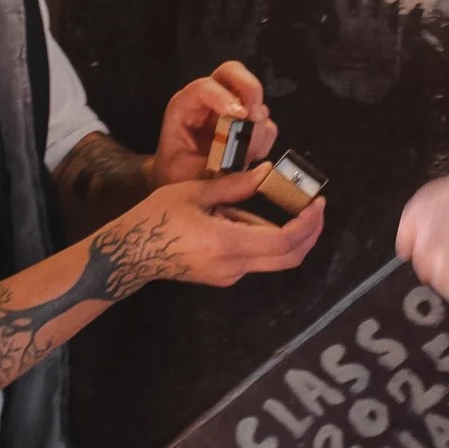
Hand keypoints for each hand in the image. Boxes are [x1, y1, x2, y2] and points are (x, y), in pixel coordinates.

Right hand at [142, 165, 323, 285]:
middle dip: (309, 233)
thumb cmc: (157, 217)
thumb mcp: (196, 192)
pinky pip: (253, 256)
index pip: (285, 241)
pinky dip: (262, 236)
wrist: (131, 252)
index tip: (317, 203)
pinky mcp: (222, 275)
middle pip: (288, 257)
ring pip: (272, 257)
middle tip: (316, 207)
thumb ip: (236, 184)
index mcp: (228, 244)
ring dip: (284, 232)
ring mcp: (229, 275)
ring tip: (275, 201)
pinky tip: (243, 214)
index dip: (307, 224)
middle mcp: (233, 266)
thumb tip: (268, 172)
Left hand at [150, 60, 277, 185]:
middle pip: (232, 72)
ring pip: (255, 99)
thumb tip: (248, 162)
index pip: (203, 88)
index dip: (222, 96)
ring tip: (244, 154)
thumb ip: (212, 166)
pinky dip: (264, 139)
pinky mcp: (247, 125)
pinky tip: (249, 156)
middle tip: (253, 116)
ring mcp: (231, 110)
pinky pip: (266, 123)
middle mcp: (209, 102)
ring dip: (256, 125)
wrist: (183, 185)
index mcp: (185, 107)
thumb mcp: (185, 174)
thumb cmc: (178, 176)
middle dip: (249, 88)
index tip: (238, 114)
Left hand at [395, 163, 448, 313]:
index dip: (430, 243)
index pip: (408, 244)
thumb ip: (425, 214)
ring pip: (447, 286)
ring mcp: (448, 274)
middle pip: (427, 267)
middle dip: (446, 261)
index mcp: (419, 220)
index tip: (447, 244)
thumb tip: (409, 244)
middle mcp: (426, 248)